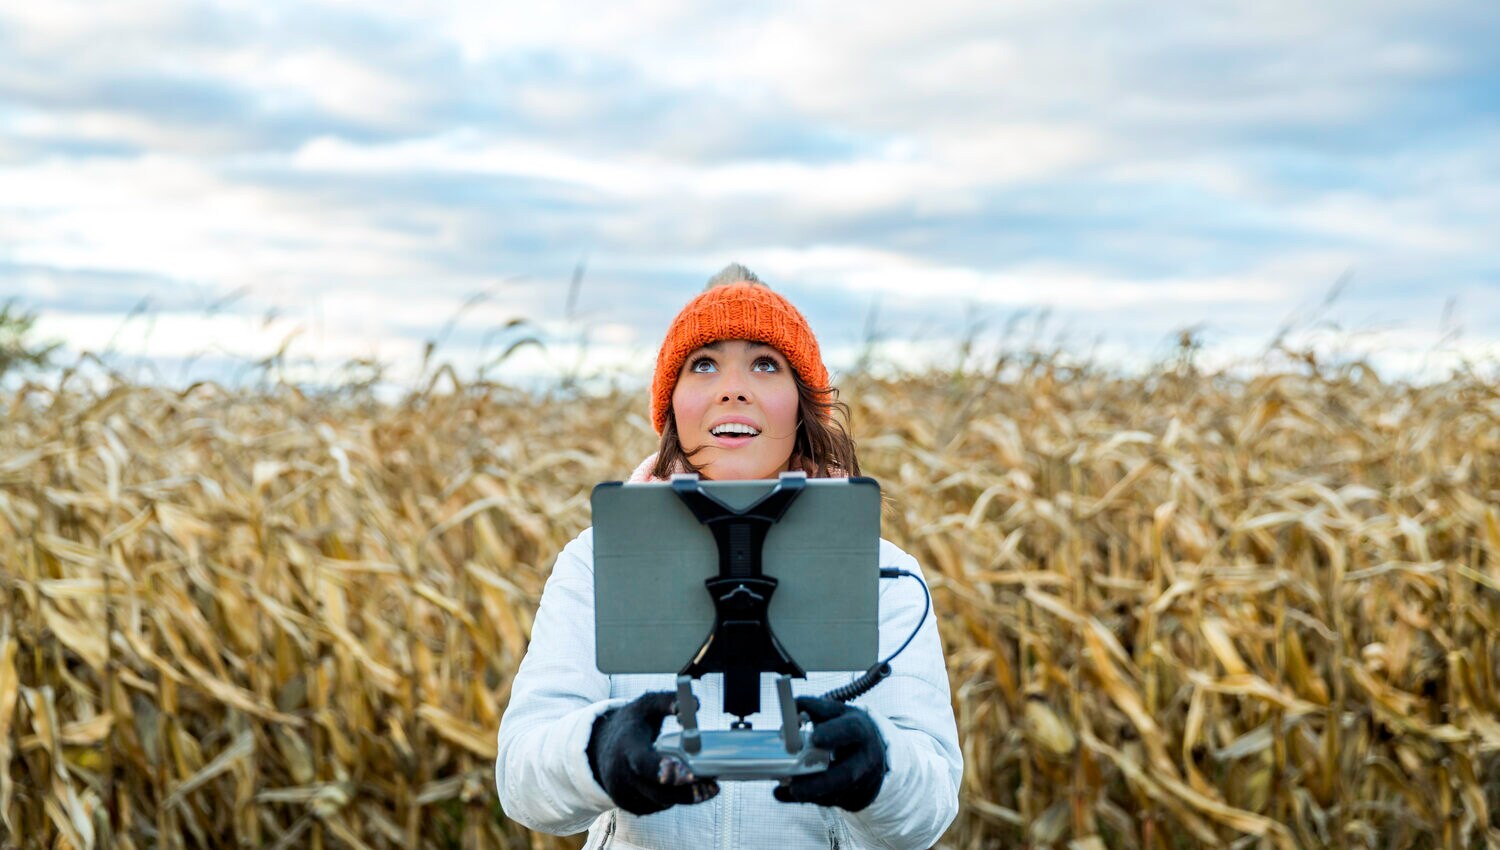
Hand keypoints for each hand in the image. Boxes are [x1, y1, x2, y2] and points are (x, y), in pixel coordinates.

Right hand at [586, 692, 719, 815]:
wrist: (602, 746)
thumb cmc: (632, 724)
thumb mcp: (647, 705)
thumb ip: (669, 701)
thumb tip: (694, 704)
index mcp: (626, 747)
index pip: (642, 763)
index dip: (663, 770)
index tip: (688, 773)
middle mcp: (621, 774)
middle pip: (657, 792)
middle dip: (687, 792)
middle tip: (712, 787)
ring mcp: (623, 793)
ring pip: (661, 802)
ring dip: (685, 796)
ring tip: (707, 785)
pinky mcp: (630, 805)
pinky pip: (657, 806)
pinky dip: (673, 799)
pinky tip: (684, 787)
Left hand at [773, 696, 886, 811]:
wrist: (872, 752)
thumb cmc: (846, 730)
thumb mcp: (835, 713)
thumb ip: (812, 708)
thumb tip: (790, 711)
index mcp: (859, 730)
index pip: (850, 731)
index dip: (832, 734)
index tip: (813, 738)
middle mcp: (865, 758)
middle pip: (846, 775)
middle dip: (819, 782)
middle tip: (792, 783)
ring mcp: (862, 782)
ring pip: (837, 794)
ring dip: (810, 793)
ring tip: (788, 789)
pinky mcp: (854, 798)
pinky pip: (830, 802)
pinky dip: (807, 799)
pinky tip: (786, 795)